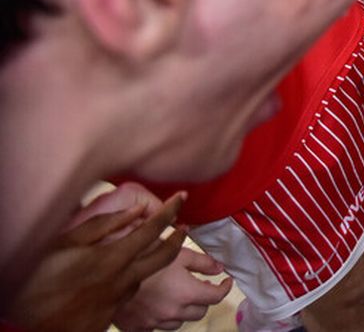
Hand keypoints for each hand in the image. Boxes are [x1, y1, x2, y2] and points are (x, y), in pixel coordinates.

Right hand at [9, 193, 186, 331]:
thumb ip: (105, 225)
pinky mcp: (109, 317)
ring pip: (145, 277)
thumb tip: (137, 210)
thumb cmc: (38, 277)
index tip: (182, 197)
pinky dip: (128, 282)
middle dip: (178, 240)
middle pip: (166, 258)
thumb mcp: (67, 242)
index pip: (154, 228)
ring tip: (144, 250)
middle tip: (182, 228)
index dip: (171, 210)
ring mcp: (117, 301)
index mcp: (113, 258)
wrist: (27, 320)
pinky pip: (127, 295)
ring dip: (150, 263)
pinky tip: (114, 277)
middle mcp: (122, 280)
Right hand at [113, 247, 231, 331]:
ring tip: (178, 295)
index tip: (226, 281)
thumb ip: (202, 262)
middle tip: (200, 285)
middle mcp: (173, 312)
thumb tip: (219, 268)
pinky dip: (161, 318)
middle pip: (199, 312)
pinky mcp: (138, 327)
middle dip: (203, 299)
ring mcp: (154, 322)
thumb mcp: (177, 252)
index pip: (216, 297)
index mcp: (186, 293)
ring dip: (183, 310)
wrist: (108, 272)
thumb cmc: (144, 256)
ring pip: (179, 322)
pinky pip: (156, 327)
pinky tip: (158, 305)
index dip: (224, 288)